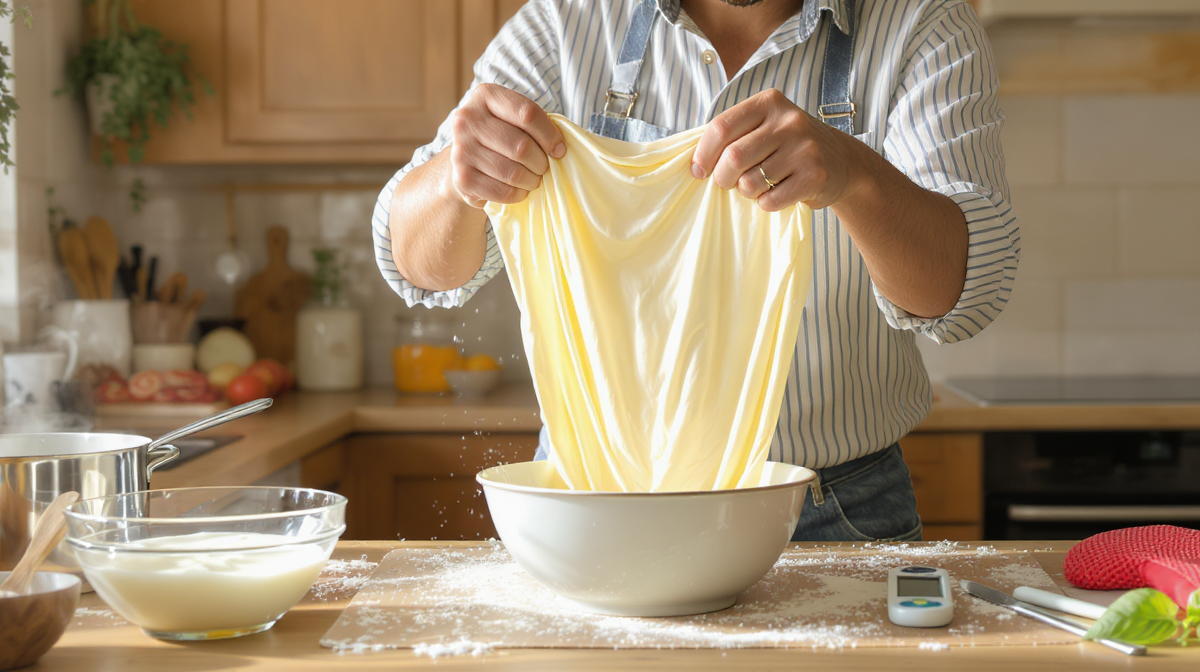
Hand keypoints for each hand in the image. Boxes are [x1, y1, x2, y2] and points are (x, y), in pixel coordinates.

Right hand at [449, 83, 566, 207]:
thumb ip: (536, 124)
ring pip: (513, 172)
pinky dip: (518, 194)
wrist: (466, 157)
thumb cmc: (500, 133)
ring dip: (531, 180)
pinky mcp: (462, 178)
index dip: (550, 135)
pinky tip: (519, 190)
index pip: (527, 114)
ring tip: (533, 179)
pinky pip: (502, 192)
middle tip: (544, 167)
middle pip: (521, 146)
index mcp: (485, 95)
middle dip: (541, 162)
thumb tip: (559, 149)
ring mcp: (461, 149)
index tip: (559, 149)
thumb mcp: (514, 117)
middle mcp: (467, 119)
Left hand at [690, 89, 871, 211]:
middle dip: (722, 178)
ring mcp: (805, 148)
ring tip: (759, 185)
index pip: (721, 127)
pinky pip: (770, 201)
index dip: (703, 154)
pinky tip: (778, 192)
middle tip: (727, 183)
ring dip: (746, 192)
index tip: (698, 171)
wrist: (842, 162)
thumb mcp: (765, 126)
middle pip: (733, 157)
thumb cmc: (790, 146)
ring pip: (750, 182)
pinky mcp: (816, 175)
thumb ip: (734, 134)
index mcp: (769, 102)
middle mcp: (789, 121)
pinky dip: (765, 203)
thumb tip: (692, 160)